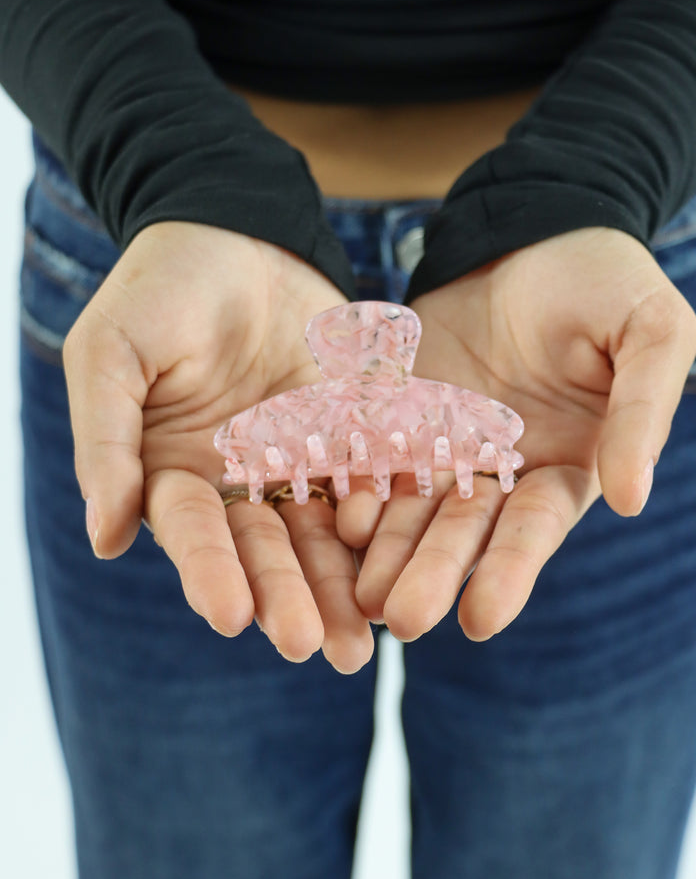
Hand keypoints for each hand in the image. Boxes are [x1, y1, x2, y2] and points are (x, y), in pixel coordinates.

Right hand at [64, 221, 372, 672]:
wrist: (237, 229)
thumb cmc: (160, 289)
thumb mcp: (114, 354)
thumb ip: (108, 442)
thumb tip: (105, 539)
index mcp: (175, 472)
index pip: (195, 533)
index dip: (210, 572)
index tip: (232, 616)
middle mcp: (238, 483)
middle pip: (265, 550)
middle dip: (286, 598)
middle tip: (311, 649)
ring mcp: (297, 462)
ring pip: (322, 535)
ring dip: (340, 587)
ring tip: (367, 643)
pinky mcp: (348, 437)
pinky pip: (371, 483)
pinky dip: (387, 524)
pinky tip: (409, 566)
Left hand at [337, 227, 695, 641]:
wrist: (533, 229)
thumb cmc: (606, 280)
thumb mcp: (649, 333)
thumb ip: (643, 411)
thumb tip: (632, 498)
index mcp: (564, 468)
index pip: (534, 528)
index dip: (509, 572)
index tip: (480, 618)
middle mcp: (501, 473)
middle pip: (463, 533)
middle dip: (433, 575)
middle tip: (400, 620)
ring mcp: (445, 447)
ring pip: (412, 509)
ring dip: (386, 552)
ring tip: (358, 594)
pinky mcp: (400, 416)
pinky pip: (375, 456)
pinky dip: (357, 489)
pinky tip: (335, 521)